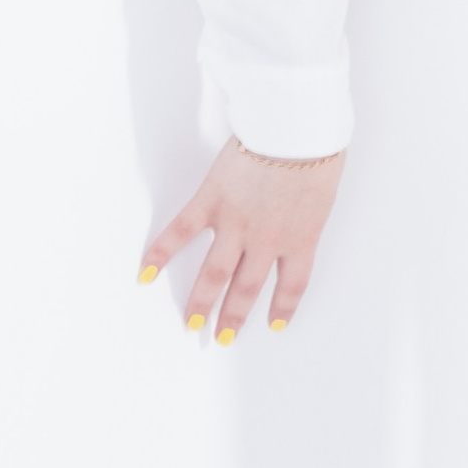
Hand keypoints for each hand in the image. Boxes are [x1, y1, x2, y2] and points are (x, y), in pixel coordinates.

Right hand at [139, 136, 345, 344]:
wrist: (295, 128)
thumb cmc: (317, 150)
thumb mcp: (322, 192)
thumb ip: (306, 214)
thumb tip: (297, 218)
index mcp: (301, 238)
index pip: (292, 285)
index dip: (283, 308)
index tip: (274, 327)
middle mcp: (267, 240)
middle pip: (246, 288)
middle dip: (233, 317)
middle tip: (222, 340)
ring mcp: (236, 223)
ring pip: (215, 273)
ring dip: (200, 302)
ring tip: (190, 324)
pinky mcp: (211, 201)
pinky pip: (181, 233)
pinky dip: (160, 254)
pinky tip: (145, 274)